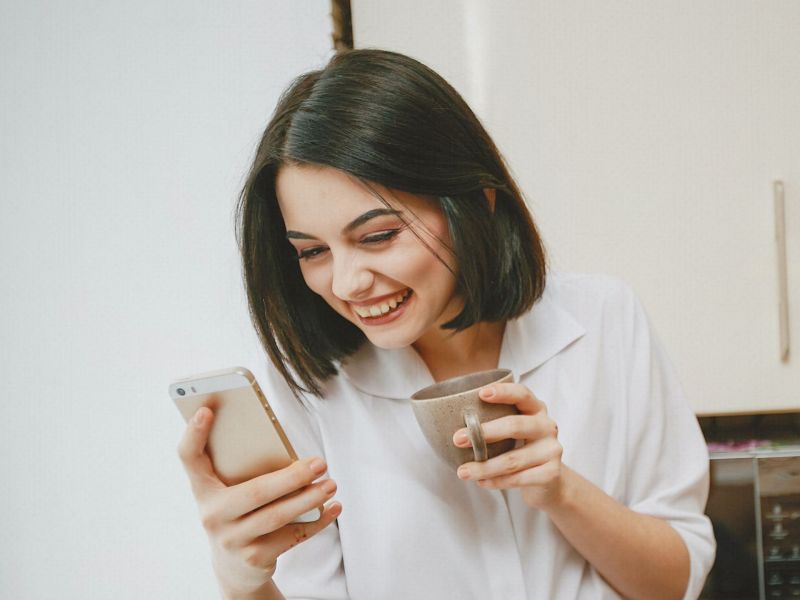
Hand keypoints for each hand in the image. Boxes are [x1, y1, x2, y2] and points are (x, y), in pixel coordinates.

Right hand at [177, 406, 340, 595]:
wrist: (234, 568)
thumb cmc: (240, 512)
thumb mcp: (232, 492)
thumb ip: (247, 470)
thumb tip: (289, 452)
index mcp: (203, 488)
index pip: (189, 457)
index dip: (193, 434)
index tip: (206, 409)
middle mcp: (212, 514)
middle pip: (255, 492)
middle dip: (292, 477)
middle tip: (320, 463)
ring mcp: (231, 539)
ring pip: (277, 516)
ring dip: (309, 499)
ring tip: (331, 484)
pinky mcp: (253, 559)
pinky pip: (290, 537)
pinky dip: (316, 522)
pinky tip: (333, 508)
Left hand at [452, 383, 563, 509]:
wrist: (550, 482)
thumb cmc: (521, 449)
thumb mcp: (513, 431)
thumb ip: (494, 421)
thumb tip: (449, 421)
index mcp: (536, 409)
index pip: (522, 394)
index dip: (504, 392)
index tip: (481, 394)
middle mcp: (547, 426)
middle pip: (516, 426)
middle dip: (484, 433)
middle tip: (457, 439)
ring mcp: (552, 450)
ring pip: (513, 459)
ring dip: (485, 466)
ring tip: (462, 472)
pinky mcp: (552, 473)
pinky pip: (518, 478)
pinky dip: (497, 481)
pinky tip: (480, 482)